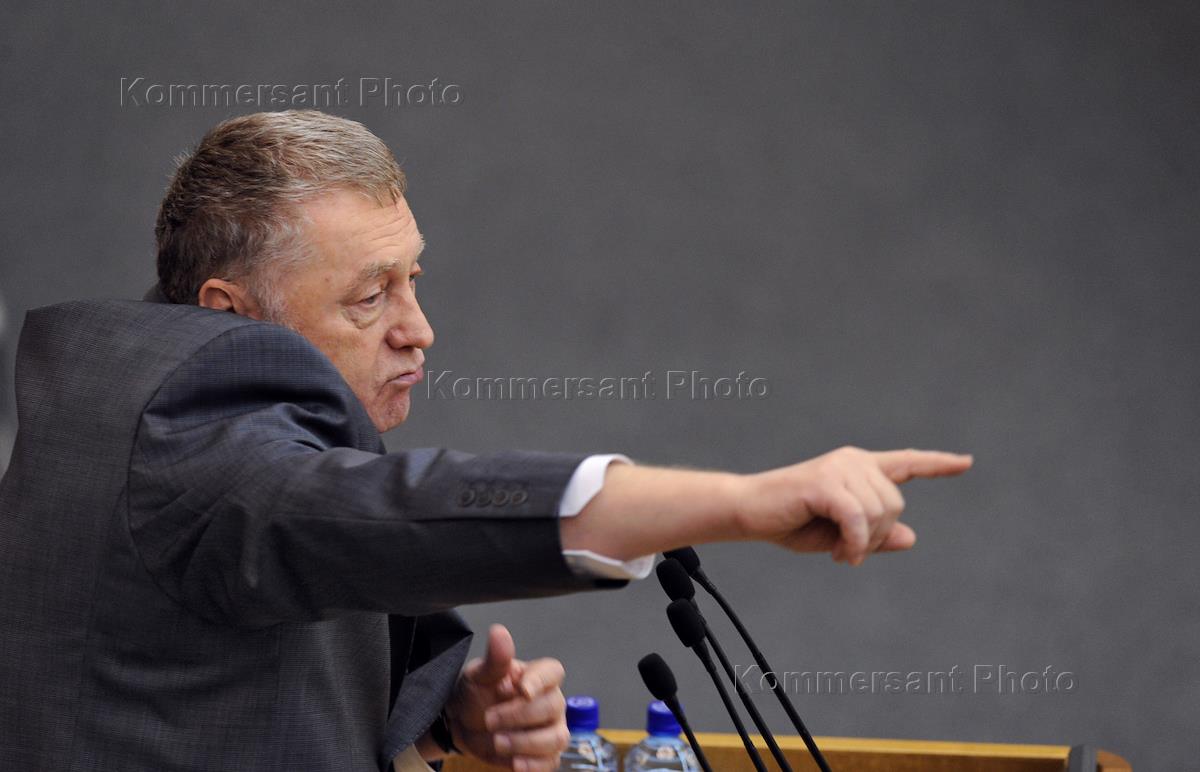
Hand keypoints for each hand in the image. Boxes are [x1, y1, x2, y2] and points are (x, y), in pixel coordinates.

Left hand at [443, 624, 568, 770]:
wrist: (464, 725)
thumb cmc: (477, 693)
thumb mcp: (479, 674)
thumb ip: (494, 659)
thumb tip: (499, 633)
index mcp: (537, 676)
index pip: (553, 673)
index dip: (540, 681)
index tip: (522, 690)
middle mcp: (551, 701)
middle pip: (553, 706)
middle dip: (520, 716)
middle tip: (490, 719)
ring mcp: (551, 729)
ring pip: (556, 737)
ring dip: (526, 742)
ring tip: (498, 742)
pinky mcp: (546, 755)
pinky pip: (550, 762)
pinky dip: (533, 765)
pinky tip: (514, 763)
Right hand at [737, 446, 972, 564]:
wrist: (748, 512)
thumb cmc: (791, 522)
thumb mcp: (839, 535)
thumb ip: (875, 535)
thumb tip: (910, 537)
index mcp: (858, 468)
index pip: (906, 463)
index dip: (937, 465)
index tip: (967, 462)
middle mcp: (853, 461)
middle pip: (896, 503)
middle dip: (880, 535)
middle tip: (851, 552)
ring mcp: (838, 468)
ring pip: (880, 512)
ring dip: (865, 543)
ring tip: (841, 553)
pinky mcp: (824, 482)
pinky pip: (858, 517)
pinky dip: (855, 542)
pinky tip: (841, 554)